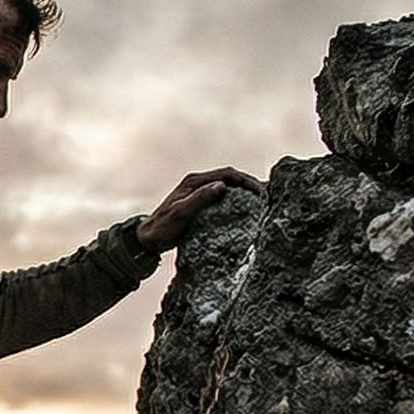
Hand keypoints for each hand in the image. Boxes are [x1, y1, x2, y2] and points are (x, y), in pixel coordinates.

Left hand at [137, 167, 263, 253]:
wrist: (147, 239)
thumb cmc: (162, 227)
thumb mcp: (181, 213)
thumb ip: (200, 199)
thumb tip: (222, 186)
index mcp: (194, 182)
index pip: (227, 174)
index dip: (246, 180)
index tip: (261, 191)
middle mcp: (197, 184)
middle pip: (230, 178)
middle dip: (250, 184)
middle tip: (267, 195)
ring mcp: (198, 193)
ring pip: (227, 187)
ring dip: (244, 192)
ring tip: (261, 202)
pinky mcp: (199, 204)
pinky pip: (222, 198)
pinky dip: (235, 201)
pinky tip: (245, 211)